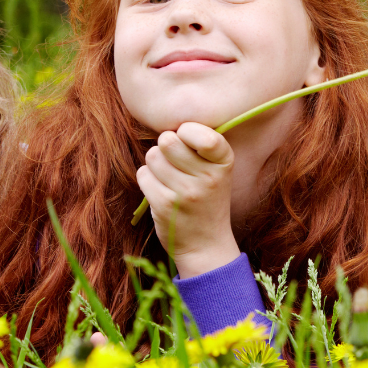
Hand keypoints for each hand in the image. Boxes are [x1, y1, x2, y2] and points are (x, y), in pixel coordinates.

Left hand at [136, 122, 240, 277]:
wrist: (206, 244)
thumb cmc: (207, 197)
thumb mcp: (217, 169)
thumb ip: (198, 144)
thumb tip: (166, 123)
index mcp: (224, 161)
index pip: (196, 130)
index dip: (185, 131)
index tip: (189, 144)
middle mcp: (208, 176)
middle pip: (167, 140)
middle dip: (165, 147)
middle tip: (175, 161)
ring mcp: (187, 193)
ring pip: (152, 156)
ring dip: (155, 164)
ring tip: (169, 178)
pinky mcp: (166, 206)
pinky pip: (143, 175)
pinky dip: (147, 180)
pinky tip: (160, 191)